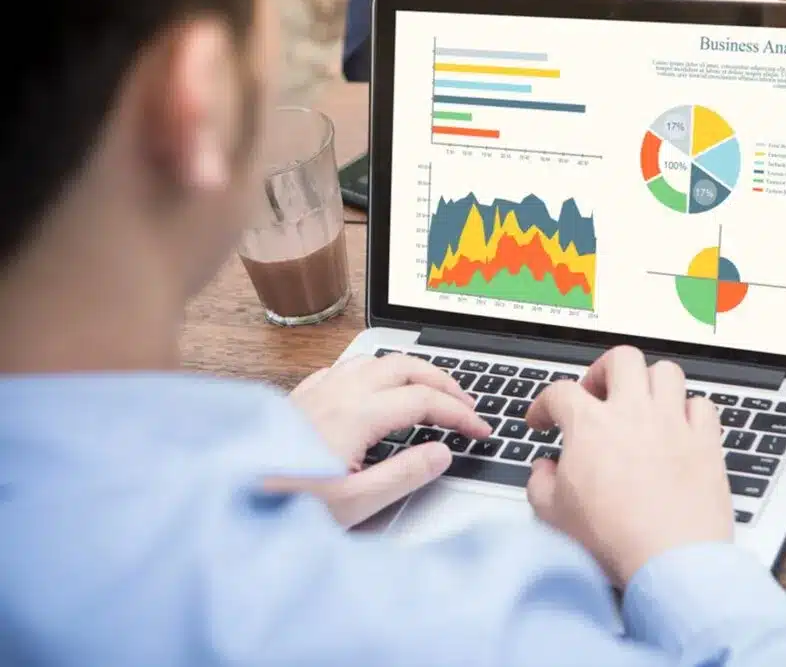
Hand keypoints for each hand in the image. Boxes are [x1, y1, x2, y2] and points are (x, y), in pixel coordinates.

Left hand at [280, 354, 491, 526]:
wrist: (225, 500)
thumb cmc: (282, 505)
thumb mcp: (353, 504)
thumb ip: (403, 475)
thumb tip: (441, 453)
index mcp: (354, 415)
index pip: (423, 400)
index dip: (459, 413)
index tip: (480, 430)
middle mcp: (335, 393)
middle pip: (404, 366)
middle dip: (443, 381)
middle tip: (466, 405)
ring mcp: (315, 391)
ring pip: (375, 360)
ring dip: (411, 371)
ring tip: (431, 391)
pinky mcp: (299, 398)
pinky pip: (346, 368)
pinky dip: (375, 372)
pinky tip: (376, 388)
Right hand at [525, 345, 732, 587]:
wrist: (670, 562)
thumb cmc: (614, 539)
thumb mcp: (553, 515)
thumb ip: (539, 484)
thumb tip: (543, 470)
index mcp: (591, 425)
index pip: (560, 391)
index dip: (544, 403)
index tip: (543, 419)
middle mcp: (634, 413)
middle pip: (620, 359)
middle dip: (603, 370)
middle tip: (596, 394)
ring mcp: (673, 424)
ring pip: (666, 372)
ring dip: (649, 382)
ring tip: (640, 404)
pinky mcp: (706, 443)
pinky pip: (702, 405)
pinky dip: (688, 410)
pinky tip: (678, 428)